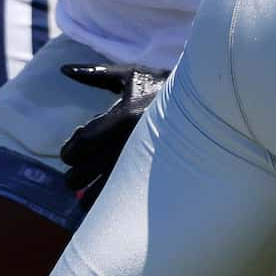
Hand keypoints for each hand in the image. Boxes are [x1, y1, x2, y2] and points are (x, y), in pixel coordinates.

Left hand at [59, 62, 167, 199]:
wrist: (213, 110)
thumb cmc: (168, 90)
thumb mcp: (134, 76)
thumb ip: (96, 75)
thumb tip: (63, 69)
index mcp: (124, 119)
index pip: (80, 145)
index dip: (71, 150)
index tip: (74, 150)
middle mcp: (130, 147)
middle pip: (79, 176)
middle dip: (75, 174)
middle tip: (82, 168)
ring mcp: (142, 170)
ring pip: (93, 199)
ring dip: (87, 194)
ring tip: (95, 185)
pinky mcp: (152, 186)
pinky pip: (116, 207)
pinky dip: (106, 205)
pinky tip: (112, 194)